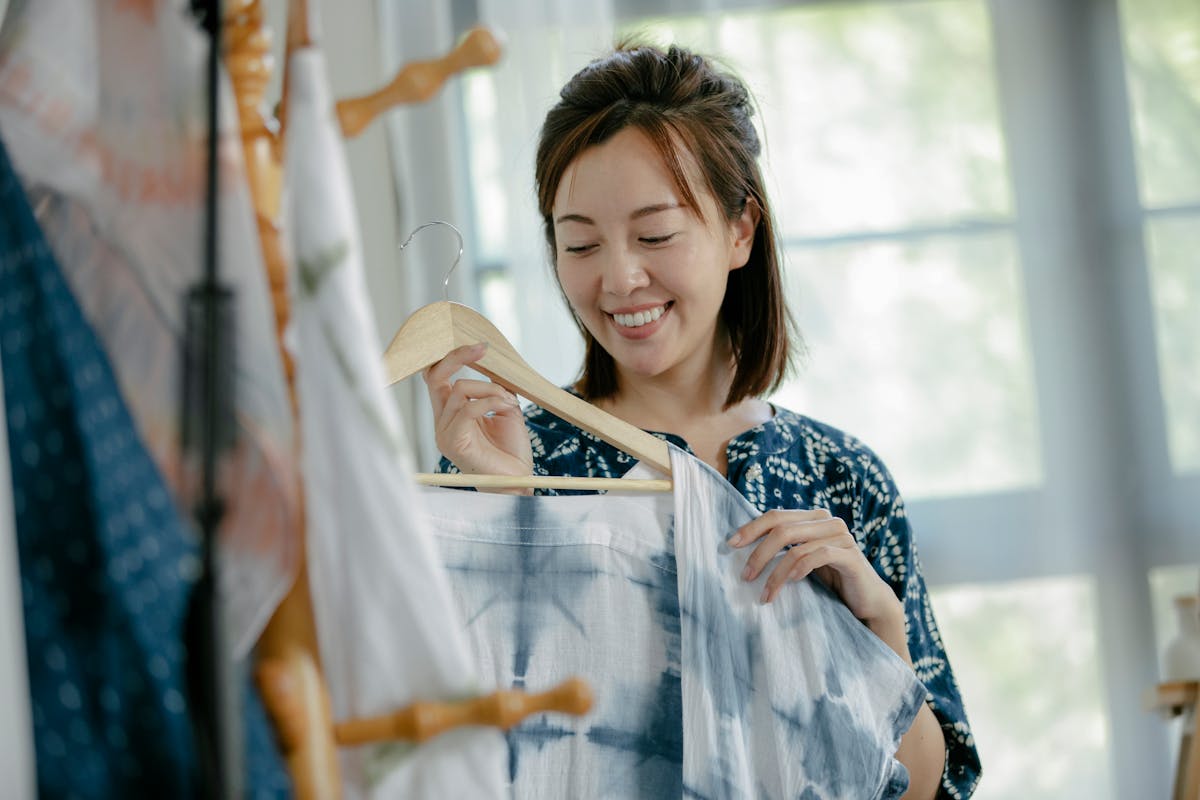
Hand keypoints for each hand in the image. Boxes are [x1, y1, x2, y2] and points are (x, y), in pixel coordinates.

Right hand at [422, 342, 533, 482]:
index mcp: (450, 413)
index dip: (452, 357)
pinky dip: (489, 402)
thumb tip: (494, 366)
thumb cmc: (510, 450)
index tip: (479, 346)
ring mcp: (444, 432)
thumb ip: (496, 389)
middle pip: (435, 376)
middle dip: (458, 357)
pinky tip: (504, 407)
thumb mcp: (506, 410)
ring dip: (490, 389)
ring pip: (459, 389)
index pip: (437, 377)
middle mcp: (442, 421)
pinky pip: (467, 409)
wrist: (517, 481)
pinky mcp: (453, 443)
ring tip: (508, 402)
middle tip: (482, 349)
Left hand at [728, 509, 904, 636]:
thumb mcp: (804, 560)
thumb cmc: (831, 579)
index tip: (731, 545)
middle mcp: (828, 521)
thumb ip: (785, 547)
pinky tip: (790, 583)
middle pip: (782, 529)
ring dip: (776, 573)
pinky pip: (817, 556)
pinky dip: (798, 569)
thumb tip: (743, 546)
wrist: (867, 600)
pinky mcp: (850, 555)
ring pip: (796, 548)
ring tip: (765, 594)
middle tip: (745, 576)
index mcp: (813, 518)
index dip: (751, 528)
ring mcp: (842, 536)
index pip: (776, 516)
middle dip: (759, 553)